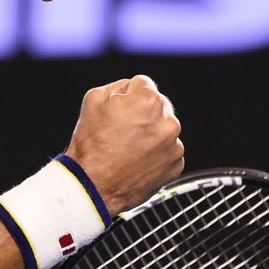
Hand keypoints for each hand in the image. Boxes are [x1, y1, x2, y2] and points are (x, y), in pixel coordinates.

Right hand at [65, 75, 183, 216]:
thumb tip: (129, 89)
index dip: (126, 95)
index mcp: (149, 101)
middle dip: (142, 113)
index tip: (117, 110)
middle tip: (121, 130)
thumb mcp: (93, 100)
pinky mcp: (175, 165)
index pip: (142, 83)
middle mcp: (168, 121)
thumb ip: (117, 86)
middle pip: (157, 105)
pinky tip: (136, 160)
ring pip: (163, 128)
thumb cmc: (92, 145)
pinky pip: (168, 150)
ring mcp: (174, 145)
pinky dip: (155, 153)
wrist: (94, 185)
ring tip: (127, 148)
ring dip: (150, 133)